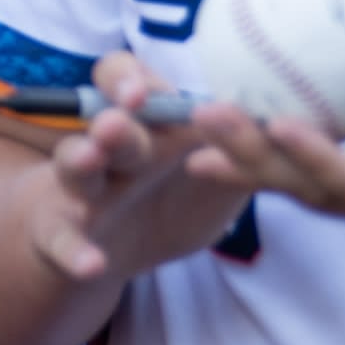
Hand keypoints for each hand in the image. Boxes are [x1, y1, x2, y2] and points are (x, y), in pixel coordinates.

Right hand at [24, 52, 249, 287]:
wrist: (112, 249)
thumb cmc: (169, 202)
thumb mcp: (213, 182)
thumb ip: (244, 159)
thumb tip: (286, 132)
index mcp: (147, 129)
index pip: (124, 82)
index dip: (128, 80)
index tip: (141, 95)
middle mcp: (109, 151)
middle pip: (107, 125)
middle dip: (116, 123)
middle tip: (120, 123)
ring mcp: (79, 191)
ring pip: (74, 168)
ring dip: (79, 160)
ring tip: (88, 159)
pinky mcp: (59, 235)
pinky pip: (59, 241)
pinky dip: (72, 252)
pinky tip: (91, 264)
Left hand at [184, 1, 344, 275]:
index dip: (317, 158)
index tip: (277, 124)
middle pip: (314, 192)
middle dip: (254, 160)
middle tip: (205, 114)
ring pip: (313, 194)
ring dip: (257, 166)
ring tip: (199, 136)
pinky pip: (327, 187)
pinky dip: (285, 163)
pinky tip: (249, 136)